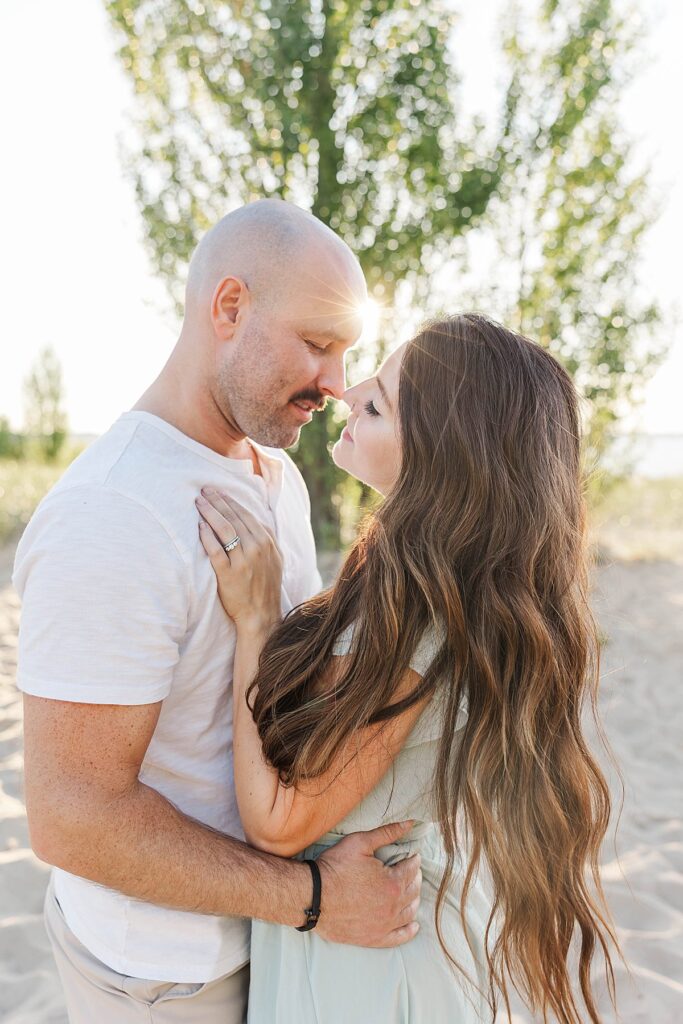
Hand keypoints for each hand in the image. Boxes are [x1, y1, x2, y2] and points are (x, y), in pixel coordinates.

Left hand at [196, 488, 282, 631]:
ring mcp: (244, 562)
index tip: (217, 491)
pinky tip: (199, 526)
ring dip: (211, 513)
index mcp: (267, 542)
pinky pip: (215, 551)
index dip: (230, 501)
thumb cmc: (264, 587)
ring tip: (199, 502)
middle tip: (204, 490)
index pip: (246, 514)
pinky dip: (207, 536)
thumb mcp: (274, 559)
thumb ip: (264, 539)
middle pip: (234, 518)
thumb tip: (250, 519)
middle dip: (218, 501)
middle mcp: (257, 548)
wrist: (261, 616)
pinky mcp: (229, 575)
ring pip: (225, 530)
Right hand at [314, 820, 422, 946]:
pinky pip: (398, 937)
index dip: (413, 861)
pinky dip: (408, 931)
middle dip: (415, 878)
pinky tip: (413, 925)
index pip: (412, 869)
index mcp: (392, 882)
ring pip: (409, 912)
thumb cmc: (335, 867)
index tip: (413, 857)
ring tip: (411, 892)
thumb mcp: (360, 843)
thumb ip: (387, 833)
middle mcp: (393, 906)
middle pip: (413, 890)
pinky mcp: (373, 938)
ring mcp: (384, 925)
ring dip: (414, 900)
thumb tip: (410, 823)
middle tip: (412, 871)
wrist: (312, 896)